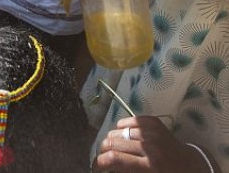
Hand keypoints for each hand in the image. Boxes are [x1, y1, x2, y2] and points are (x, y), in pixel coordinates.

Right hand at [92, 116, 215, 171]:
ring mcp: (153, 132)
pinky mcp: (154, 123)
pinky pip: (128, 120)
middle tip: (103, 158)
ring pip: (117, 130)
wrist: (193, 166)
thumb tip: (106, 169)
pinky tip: (123, 136)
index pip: (113, 159)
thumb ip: (126, 172)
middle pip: (112, 142)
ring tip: (114, 148)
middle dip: (102, 151)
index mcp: (149, 166)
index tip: (95, 168)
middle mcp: (150, 146)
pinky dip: (122, 128)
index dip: (98, 163)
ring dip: (112, 140)